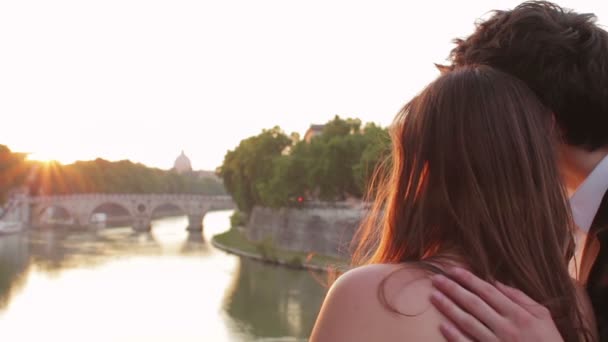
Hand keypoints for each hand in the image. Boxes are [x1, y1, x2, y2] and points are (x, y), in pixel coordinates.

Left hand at [429, 267, 562, 341]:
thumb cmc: (548, 341)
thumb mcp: (543, 316)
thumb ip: (520, 298)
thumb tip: (496, 282)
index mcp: (519, 315)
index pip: (488, 291)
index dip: (469, 280)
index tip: (453, 270)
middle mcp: (506, 328)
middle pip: (474, 304)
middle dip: (453, 289)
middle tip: (436, 279)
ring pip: (468, 322)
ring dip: (449, 308)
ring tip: (434, 296)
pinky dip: (455, 336)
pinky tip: (442, 325)